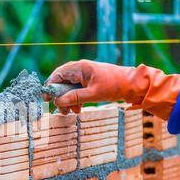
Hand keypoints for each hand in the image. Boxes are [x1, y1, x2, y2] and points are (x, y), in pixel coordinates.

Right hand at [43, 59, 179, 119]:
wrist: (132, 84)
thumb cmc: (114, 86)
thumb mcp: (92, 95)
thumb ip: (74, 98)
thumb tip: (57, 102)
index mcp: (80, 68)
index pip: (57, 75)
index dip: (50, 87)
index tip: (46, 100)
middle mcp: (80, 68)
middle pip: (62, 82)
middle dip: (60, 97)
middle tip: (61, 110)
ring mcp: (85, 74)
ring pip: (69, 87)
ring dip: (68, 100)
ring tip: (72, 112)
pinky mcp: (89, 80)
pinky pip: (77, 89)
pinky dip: (76, 99)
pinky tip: (79, 109)